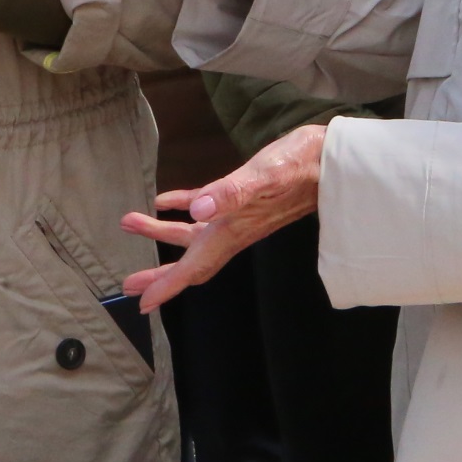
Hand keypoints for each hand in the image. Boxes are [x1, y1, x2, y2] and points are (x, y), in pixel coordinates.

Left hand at [119, 124, 326, 309]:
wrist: (332, 159)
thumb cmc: (300, 165)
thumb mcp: (264, 175)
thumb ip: (230, 193)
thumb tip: (195, 209)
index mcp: (235, 230)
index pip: (195, 266)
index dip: (168, 286)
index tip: (144, 303)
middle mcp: (234, 229)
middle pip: (191, 260)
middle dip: (160, 273)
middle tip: (129, 283)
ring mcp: (239, 215)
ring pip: (194, 233)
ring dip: (161, 231)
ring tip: (130, 221)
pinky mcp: (243, 195)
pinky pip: (206, 206)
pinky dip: (183, 205)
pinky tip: (167, 201)